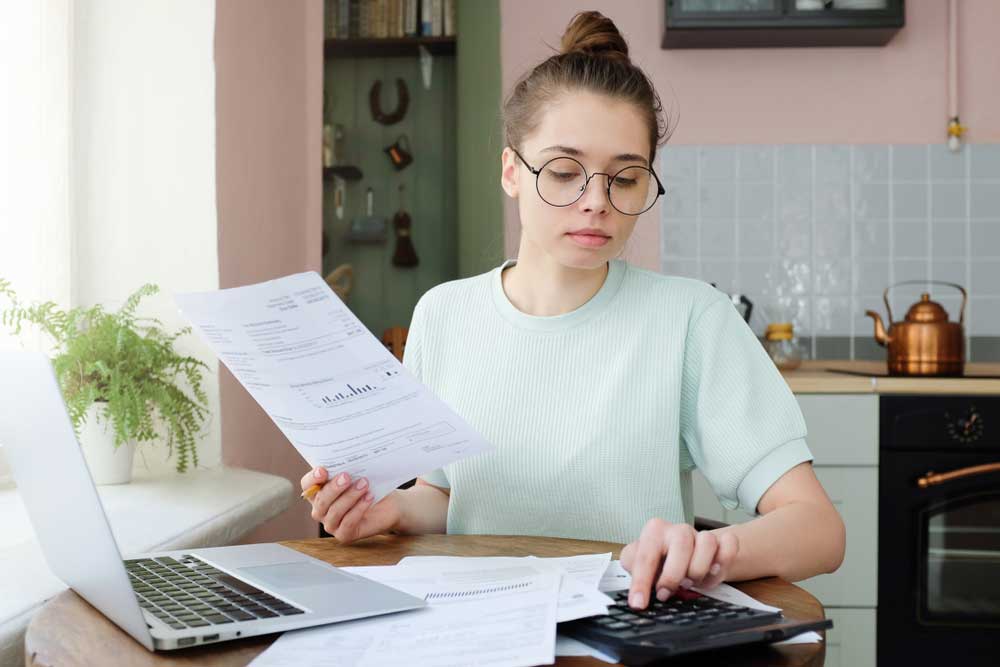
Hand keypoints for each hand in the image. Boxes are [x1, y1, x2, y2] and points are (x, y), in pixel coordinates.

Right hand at [300, 467, 400, 543]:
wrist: (389, 505)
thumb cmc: (370, 486)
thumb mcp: (358, 474)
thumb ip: (347, 469)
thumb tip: (344, 462)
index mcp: (319, 492)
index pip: (307, 485)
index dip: (312, 478)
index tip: (323, 470)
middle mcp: (321, 509)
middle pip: (320, 500)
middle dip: (333, 488)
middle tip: (347, 477)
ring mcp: (331, 524)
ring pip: (334, 512)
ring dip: (349, 497)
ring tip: (364, 485)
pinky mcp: (344, 535)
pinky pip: (347, 523)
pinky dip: (358, 509)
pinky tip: (368, 498)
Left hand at [619, 518, 739, 609]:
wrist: (682, 555)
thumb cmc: (659, 561)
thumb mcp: (639, 564)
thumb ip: (634, 572)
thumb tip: (635, 591)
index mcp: (654, 532)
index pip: (645, 556)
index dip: (641, 582)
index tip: (639, 603)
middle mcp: (678, 530)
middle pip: (681, 544)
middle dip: (673, 575)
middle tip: (666, 593)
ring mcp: (700, 535)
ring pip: (707, 542)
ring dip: (699, 568)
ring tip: (690, 582)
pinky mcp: (720, 542)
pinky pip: (729, 543)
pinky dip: (725, 558)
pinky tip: (714, 570)